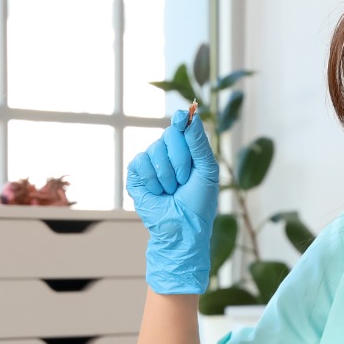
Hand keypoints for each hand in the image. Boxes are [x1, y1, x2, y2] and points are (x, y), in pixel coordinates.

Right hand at [126, 108, 220, 294]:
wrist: (182, 228)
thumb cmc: (199, 203)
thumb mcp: (207, 171)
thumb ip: (199, 143)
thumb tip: (190, 116)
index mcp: (188, 150)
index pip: (181, 124)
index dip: (181, 119)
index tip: (181, 118)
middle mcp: (168, 152)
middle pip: (169, 135)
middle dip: (179, 159)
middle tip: (183, 180)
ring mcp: (151, 162)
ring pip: (154, 150)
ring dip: (167, 175)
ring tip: (171, 190)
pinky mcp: (136, 174)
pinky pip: (140, 162)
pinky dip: (152, 179)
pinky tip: (158, 192)